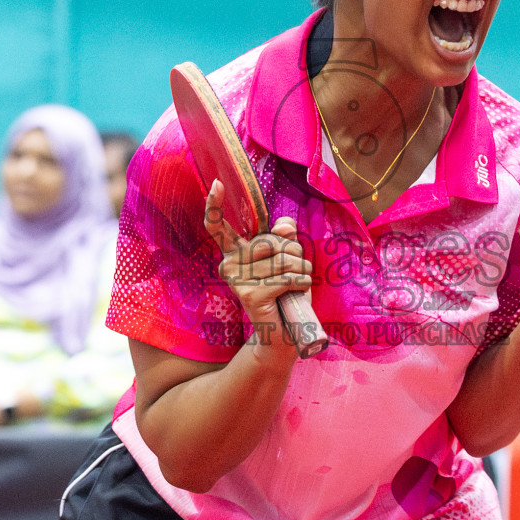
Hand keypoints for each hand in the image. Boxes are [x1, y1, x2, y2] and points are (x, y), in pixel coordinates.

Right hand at [203, 180, 311, 348]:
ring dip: (302, 270)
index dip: (216, 206)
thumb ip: (284, 238)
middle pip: (271, 241)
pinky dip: (302, 283)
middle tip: (295, 270)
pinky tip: (297, 293)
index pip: (218, 227)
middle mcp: (229, 266)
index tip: (217, 184)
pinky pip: (288, 277)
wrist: (283, 334)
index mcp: (235, 254)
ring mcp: (238, 281)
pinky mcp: (251, 295)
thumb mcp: (286, 260)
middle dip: (294, 253)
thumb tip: (284, 226)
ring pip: (284, 260)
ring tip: (297, 284)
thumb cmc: (285, 294)